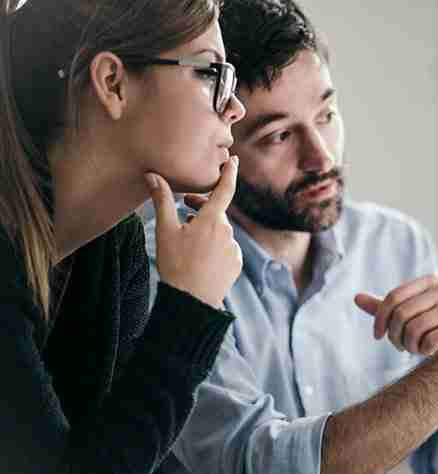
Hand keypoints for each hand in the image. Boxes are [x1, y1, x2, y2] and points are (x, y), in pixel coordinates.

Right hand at [148, 156, 242, 307]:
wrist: (192, 301)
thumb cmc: (175, 264)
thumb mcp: (165, 231)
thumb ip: (162, 200)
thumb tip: (153, 175)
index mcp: (212, 220)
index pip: (225, 189)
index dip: (229, 173)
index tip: (234, 161)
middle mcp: (228, 232)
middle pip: (217, 211)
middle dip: (203, 205)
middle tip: (185, 205)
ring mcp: (234, 249)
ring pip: (220, 231)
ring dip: (206, 228)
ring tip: (187, 237)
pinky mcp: (236, 264)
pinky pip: (225, 248)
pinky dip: (214, 246)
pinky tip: (199, 256)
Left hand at [354, 276, 437, 355]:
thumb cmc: (426, 328)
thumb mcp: (403, 316)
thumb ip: (382, 307)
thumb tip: (356, 297)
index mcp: (430, 281)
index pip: (393, 297)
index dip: (379, 319)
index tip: (377, 336)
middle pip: (402, 313)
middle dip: (394, 336)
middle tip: (398, 346)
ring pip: (414, 329)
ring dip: (408, 345)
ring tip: (413, 348)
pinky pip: (430, 341)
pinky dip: (423, 351)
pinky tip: (428, 351)